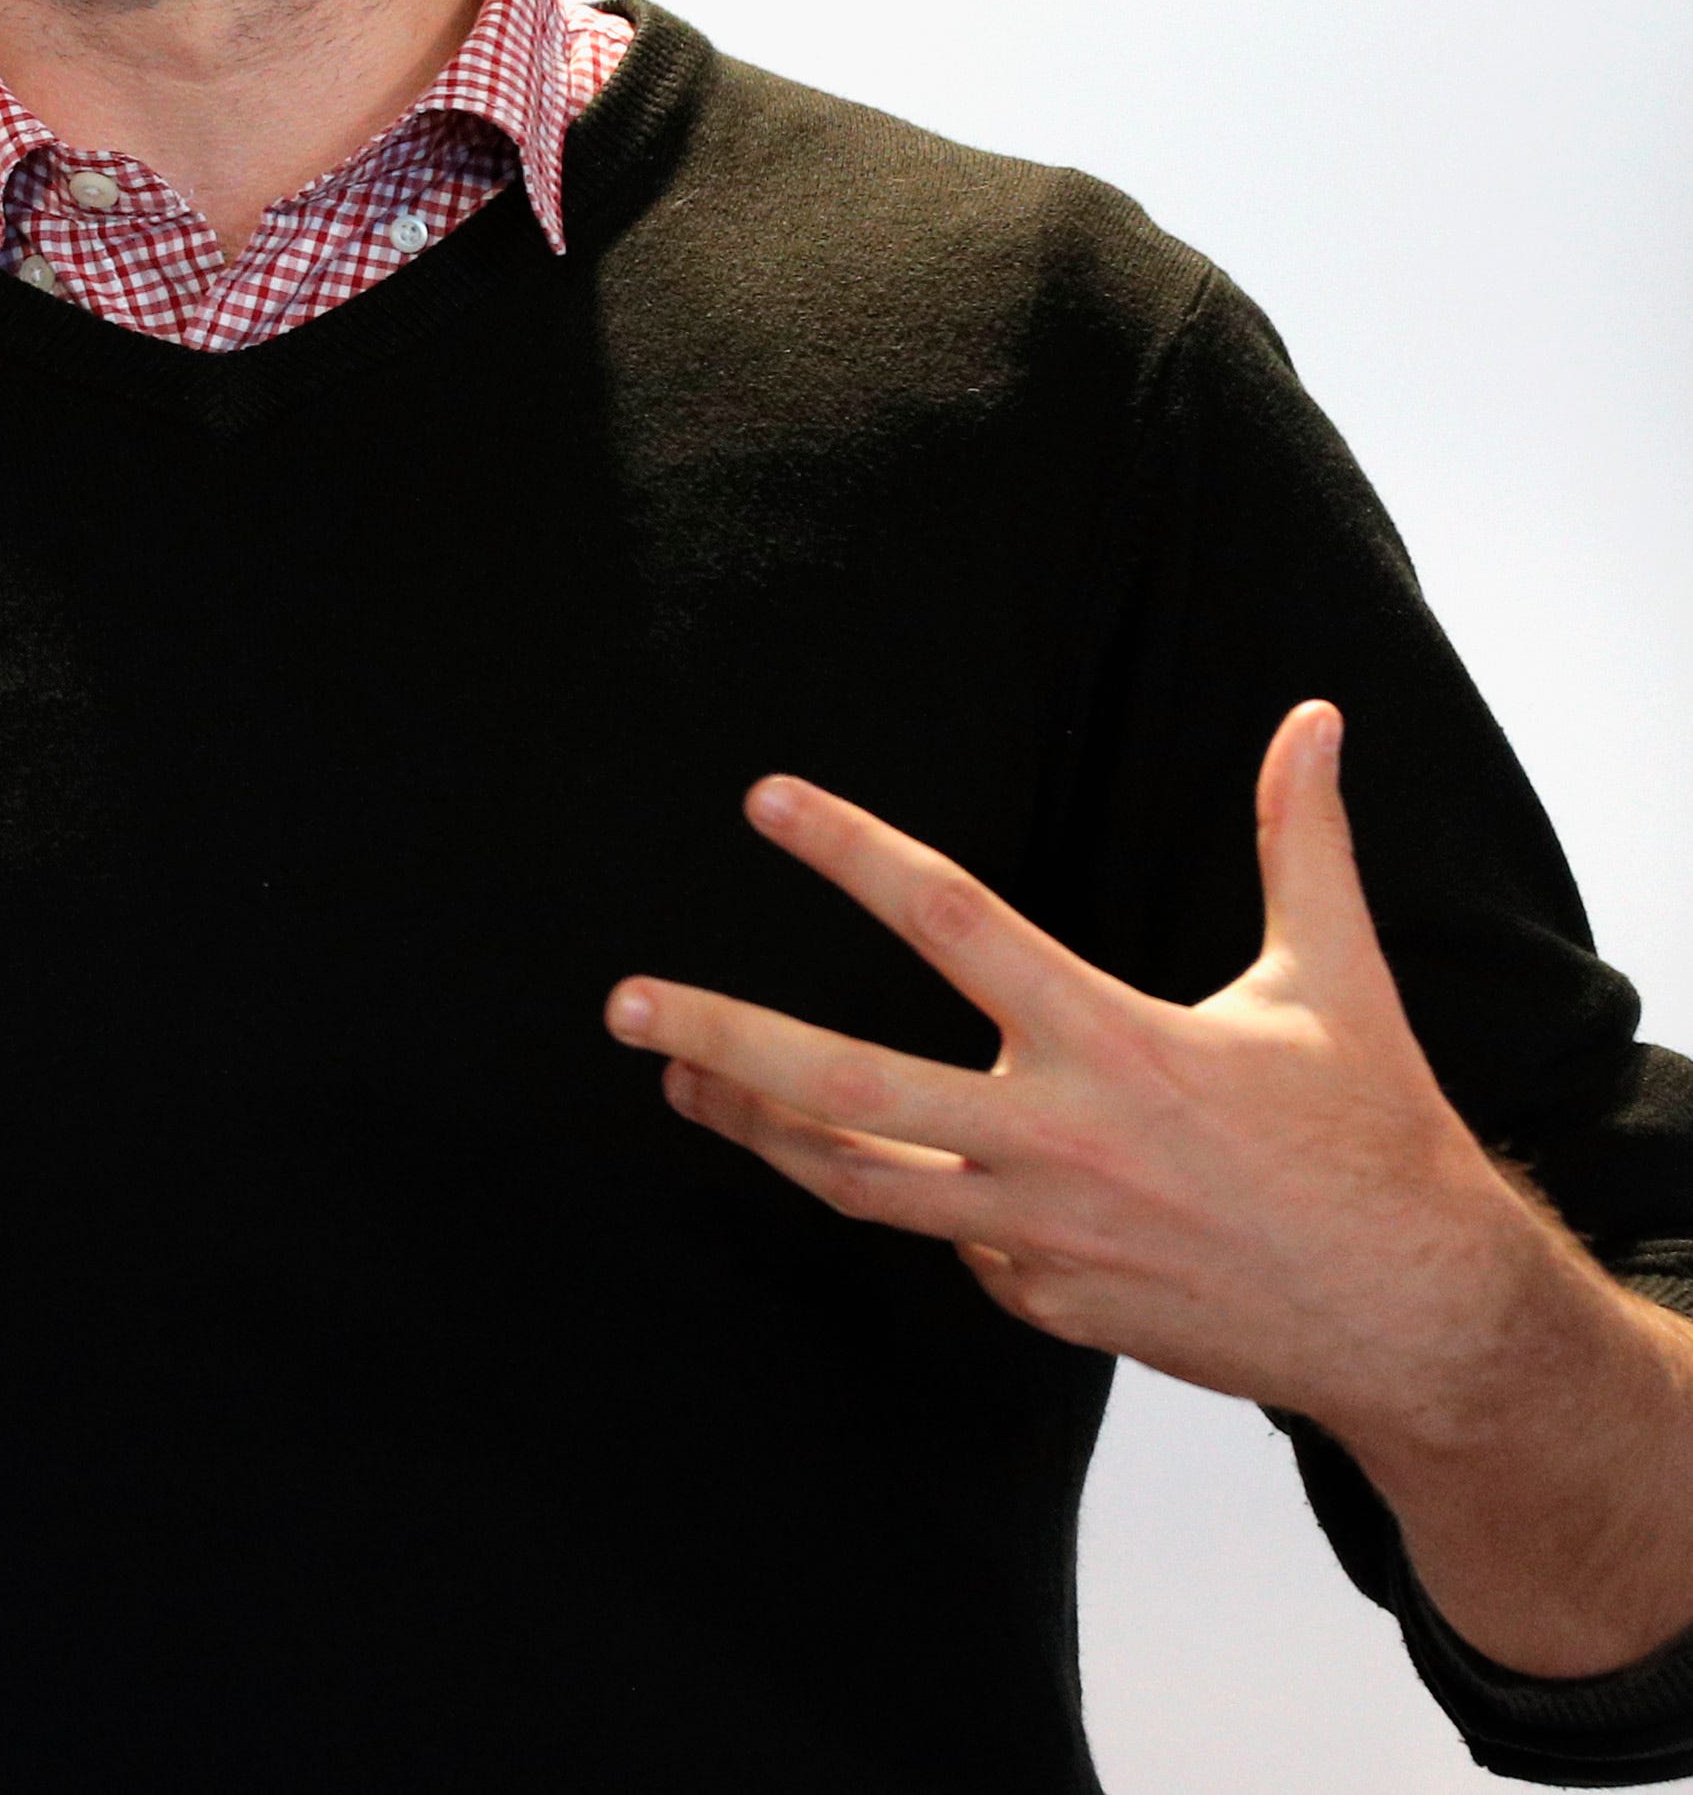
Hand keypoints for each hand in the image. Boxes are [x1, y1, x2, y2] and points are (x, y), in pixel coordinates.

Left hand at [604, 703, 1546, 1434]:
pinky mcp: (1044, 1302)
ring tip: (678, 1078)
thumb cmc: (1375, 1137)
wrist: (1417, 1324)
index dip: (851, 850)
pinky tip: (898, 1164)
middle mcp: (1056, 1139)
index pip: (951, 918)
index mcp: (1113, 1040)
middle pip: (846, 1087)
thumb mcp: (1336, 980)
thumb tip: (1313, 717)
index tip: (763, 799)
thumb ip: (1298, 843)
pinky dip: (919, 1198)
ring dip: (757, 1128)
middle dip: (725, 1039)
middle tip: (622, 1004)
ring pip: (857, 1181)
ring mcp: (1038, 1233)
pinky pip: (953, 1239)